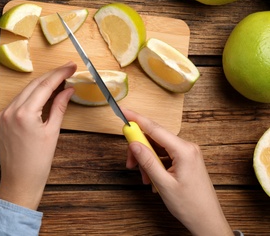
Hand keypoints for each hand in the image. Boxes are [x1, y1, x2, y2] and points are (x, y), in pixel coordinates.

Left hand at [0, 62, 76, 209]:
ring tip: (59, 81)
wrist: (19, 181)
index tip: (71, 66)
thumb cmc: (38, 162)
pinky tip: (42, 94)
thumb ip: (59, 107)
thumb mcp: (52, 132)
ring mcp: (2, 114)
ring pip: (25, 91)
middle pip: (34, 84)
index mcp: (24, 114)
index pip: (45, 86)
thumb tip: (68, 90)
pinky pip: (18, 101)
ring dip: (42, 84)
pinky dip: (31, 95)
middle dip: (52, 75)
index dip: (60, 74)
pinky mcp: (0, 120)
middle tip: (68, 69)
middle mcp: (10, 110)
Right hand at [123, 108, 232, 235]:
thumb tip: (134, 144)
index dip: (137, 119)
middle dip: (139, 150)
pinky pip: (164, 155)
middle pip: (154, 138)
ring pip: (157, 148)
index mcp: (184, 150)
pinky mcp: (185, 160)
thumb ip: (147, 161)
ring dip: (146, 160)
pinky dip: (154, 164)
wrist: (207, 220)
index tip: (123, 111)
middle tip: (130, 164)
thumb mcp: (163, 184)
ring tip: (144, 178)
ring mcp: (187, 153)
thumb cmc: (190, 205)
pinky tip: (151, 178)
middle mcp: (187, 147)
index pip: (155, 128)